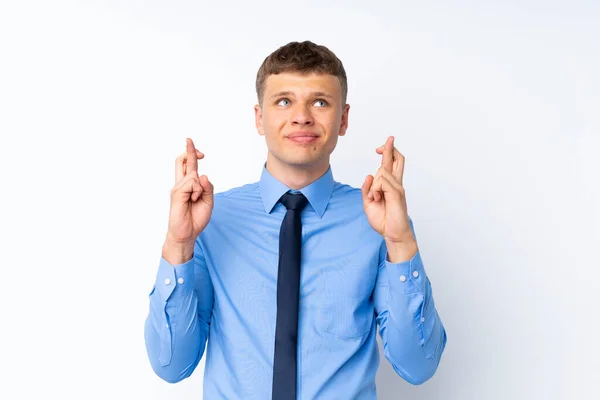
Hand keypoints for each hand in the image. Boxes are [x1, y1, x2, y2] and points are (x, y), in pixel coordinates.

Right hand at [163, 138, 213, 262]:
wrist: (187, 234)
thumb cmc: (195, 218)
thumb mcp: (208, 201)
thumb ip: (208, 188)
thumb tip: (204, 175)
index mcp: (188, 186)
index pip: (188, 166)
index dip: (192, 154)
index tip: (197, 149)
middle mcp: (181, 184)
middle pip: (183, 162)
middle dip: (188, 150)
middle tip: (190, 140)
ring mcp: (177, 188)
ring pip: (193, 175)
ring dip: (200, 188)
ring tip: (195, 200)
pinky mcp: (176, 193)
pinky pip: (192, 183)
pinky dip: (196, 191)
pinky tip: (192, 200)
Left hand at [361, 136, 415, 247]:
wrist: (392, 234)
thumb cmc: (383, 220)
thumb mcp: (368, 203)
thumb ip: (367, 189)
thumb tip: (368, 175)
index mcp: (390, 185)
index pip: (392, 165)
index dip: (389, 152)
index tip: (381, 147)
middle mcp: (396, 184)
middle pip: (397, 159)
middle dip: (390, 148)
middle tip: (390, 138)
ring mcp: (398, 187)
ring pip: (381, 172)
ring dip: (373, 185)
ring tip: (375, 198)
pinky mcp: (397, 193)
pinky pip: (381, 181)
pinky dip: (375, 190)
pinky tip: (377, 198)